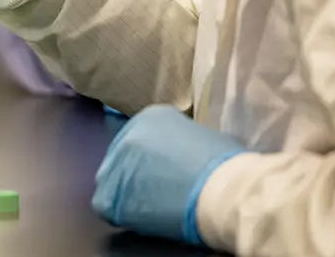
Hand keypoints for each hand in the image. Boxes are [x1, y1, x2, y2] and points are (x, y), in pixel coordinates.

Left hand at [92, 105, 245, 245]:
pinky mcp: (111, 193)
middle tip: (160, 192)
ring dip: (131, 194)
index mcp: (150, 117)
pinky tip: (147, 216)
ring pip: (113, 181)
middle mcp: (127, 135)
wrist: (224, 189)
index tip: (168, 173)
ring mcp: (115, 163)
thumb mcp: (203, 136)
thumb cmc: (226, 165)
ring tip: (156, 205)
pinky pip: (108, 205)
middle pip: (124, 159)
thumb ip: (182, 141)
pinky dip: (125, 213)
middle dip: (138, 175)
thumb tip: (181, 154)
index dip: (154, 162)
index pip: (141, 140)